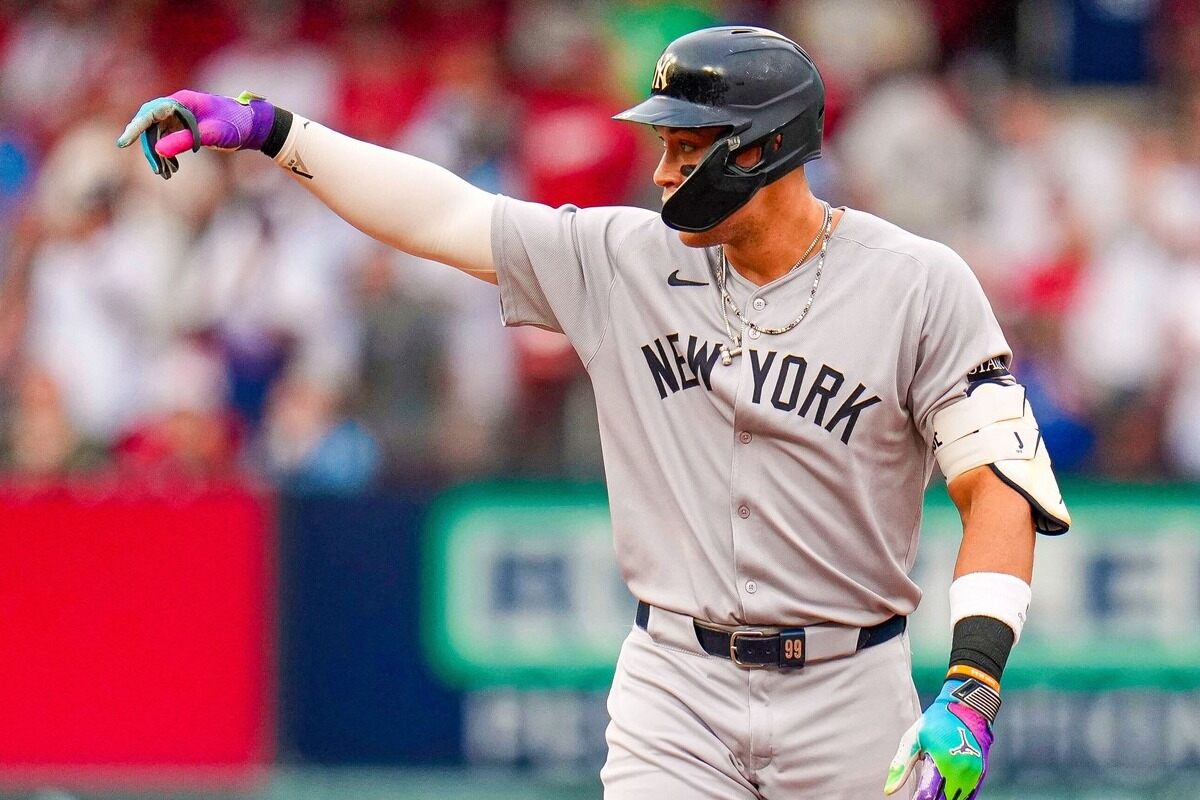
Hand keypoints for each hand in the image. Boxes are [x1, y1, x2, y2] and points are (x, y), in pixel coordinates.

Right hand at [116, 90, 276, 178]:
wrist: (254, 127)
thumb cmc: (236, 125)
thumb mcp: (211, 135)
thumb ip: (185, 140)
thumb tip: (158, 149)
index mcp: (182, 101)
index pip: (150, 112)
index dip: (136, 128)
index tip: (123, 143)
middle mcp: (178, 105)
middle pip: (151, 124)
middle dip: (150, 147)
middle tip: (156, 169)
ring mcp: (181, 115)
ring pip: (159, 133)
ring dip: (159, 153)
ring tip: (166, 174)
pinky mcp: (185, 125)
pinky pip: (168, 138)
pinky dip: (167, 153)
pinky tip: (172, 169)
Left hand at [884, 679, 996, 799]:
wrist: (968, 707)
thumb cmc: (936, 721)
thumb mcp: (913, 739)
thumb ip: (901, 766)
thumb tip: (889, 790)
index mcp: (942, 763)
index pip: (927, 795)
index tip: (911, 799)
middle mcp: (961, 772)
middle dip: (930, 799)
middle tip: (919, 797)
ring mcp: (973, 775)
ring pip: (957, 799)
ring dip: (944, 799)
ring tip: (932, 795)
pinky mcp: (981, 774)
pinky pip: (969, 795)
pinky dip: (957, 798)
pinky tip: (947, 795)